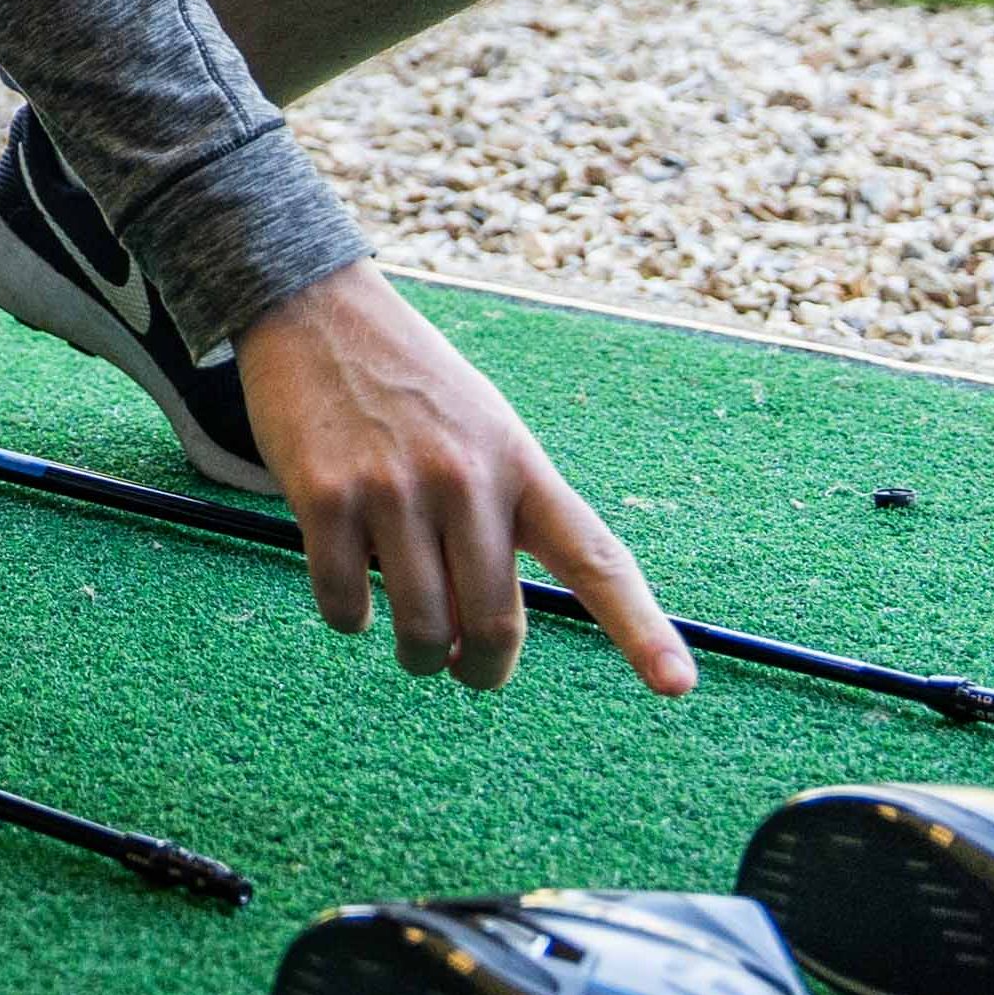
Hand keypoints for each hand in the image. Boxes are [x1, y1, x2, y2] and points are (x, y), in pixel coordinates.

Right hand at [233, 263, 691, 696]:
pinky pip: (346, 605)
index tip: (677, 686)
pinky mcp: (325, 495)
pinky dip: (351, 618)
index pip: (594, 558)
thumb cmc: (411, 386)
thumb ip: (499, 522)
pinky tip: (352, 590)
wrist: (317, 308)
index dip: (640, 630)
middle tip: (466, 670)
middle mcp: (465, 476)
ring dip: (418, 656)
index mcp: (520, 464)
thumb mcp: (483, 433)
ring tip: (412, 643)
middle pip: (494, 623)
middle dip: (482, 669)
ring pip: (421, 630)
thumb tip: (478, 639)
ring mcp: (393, 486)